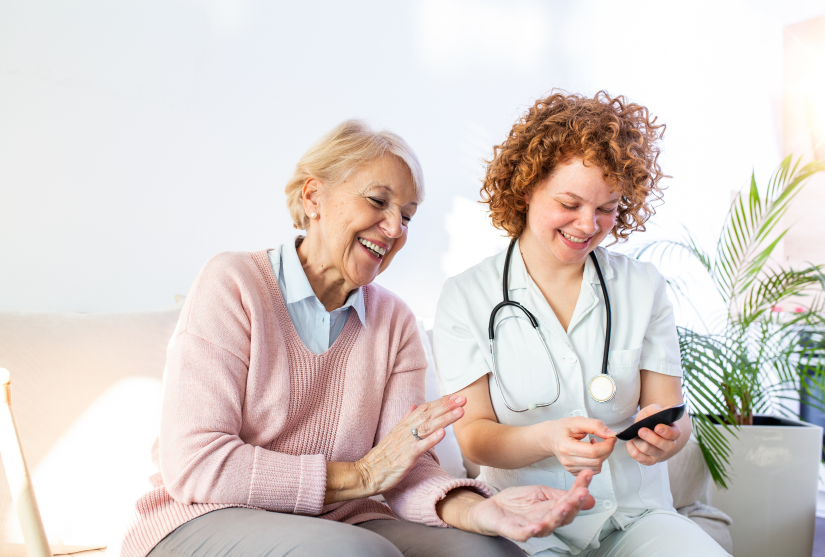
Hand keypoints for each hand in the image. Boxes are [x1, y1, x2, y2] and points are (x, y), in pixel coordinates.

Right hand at [356, 395, 465, 495]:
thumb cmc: (381, 457)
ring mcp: (405, 443)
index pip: (424, 409)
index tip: (455, 397)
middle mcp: (405, 431)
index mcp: (403, 425)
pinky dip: (432, 439)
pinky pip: (420, 446)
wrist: (366, 473)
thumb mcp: (393, 434)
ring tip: (459, 412)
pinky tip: (442, 433)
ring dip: (444, 418)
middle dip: (447, 406)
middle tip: (463, 398)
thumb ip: (405, 419)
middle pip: (428, 414)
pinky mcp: (405, 457)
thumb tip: (414, 405)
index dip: (440, 402)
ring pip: (427, 427)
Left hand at [464, 470, 595, 541]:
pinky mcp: (513, 530)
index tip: (588, 475)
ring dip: (556, 517)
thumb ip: (560, 494)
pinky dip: (530, 531)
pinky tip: (536, 527)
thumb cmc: (516, 503)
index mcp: (551, 510)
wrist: (491, 509)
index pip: (570, 501)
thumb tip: (586, 494)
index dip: (580, 490)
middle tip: (581, 492)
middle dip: (573, 504)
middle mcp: (544, 521)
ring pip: (547, 526)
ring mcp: (529, 526)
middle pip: (563, 515)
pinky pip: (523, 534)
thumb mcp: (540, 493)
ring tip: (564, 506)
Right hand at [539, 417, 616, 474]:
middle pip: (597, 461)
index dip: (607, 445)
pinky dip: (597, 461)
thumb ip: (595, 425)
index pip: (593, 452)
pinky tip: (591, 452)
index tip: (611, 437)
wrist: (551, 437)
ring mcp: (570, 468)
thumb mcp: (578, 421)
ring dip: (602, 455)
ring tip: (595, 444)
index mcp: (566, 447)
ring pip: (597, 467)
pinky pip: (593, 470)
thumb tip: (610, 434)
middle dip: (607, 449)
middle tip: (605, 439)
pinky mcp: (574, 472)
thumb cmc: (562, 429)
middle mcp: (567, 460)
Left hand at [626, 404, 681, 464]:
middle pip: (665, 446)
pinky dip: (633, 450)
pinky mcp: (650, 460)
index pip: (674, 434)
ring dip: (640, 443)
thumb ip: (657, 410)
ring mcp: (660, 454)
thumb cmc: (649, 419)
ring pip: (651, 452)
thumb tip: (668, 408)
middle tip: (641, 430)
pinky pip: (642, 459)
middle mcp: (669, 445)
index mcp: (673, 431)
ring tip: (634, 436)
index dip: (666, 432)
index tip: (657, 427)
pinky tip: (631, 443)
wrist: (643, 428)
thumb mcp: (652, 411)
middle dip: (652, 438)